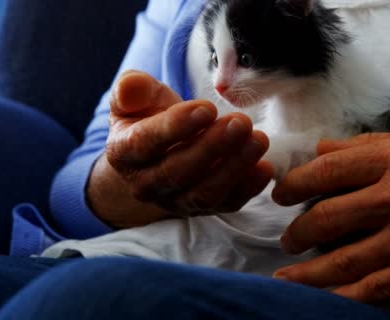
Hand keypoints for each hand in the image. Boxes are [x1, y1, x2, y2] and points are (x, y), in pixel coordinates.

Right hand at [87, 70, 272, 227]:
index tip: (207, 108)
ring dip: (234, 167)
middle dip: (213, 147)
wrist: (159, 152)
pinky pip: (226, 204)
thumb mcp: (136, 98)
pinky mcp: (204, 208)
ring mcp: (176, 201)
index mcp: (124, 153)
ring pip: (204, 192)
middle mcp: (146, 184)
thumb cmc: (149, 117)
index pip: (146, 143)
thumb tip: (130, 87)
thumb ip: (132, 89)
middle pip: (178, 171)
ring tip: (258, 139)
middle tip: (240, 122)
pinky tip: (264, 166)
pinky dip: (247, 188)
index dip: (175, 127)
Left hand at [271, 131, 389, 301]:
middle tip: (287, 237)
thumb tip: (320, 147)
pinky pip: (380, 285)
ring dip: (309, 271)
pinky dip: (348, 295)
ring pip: (346, 258)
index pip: (328, 170)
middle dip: (297, 230)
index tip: (281, 193)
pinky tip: (324, 298)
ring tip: (286, 273)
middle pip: (329, 217)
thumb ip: (364, 144)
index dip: (295, 183)